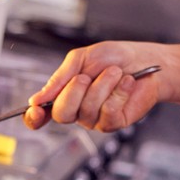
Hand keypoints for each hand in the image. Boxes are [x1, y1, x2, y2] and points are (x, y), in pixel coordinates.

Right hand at [24, 41, 163, 131]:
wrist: (145, 60)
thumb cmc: (113, 57)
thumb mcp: (81, 59)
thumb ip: (59, 78)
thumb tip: (38, 98)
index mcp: (64, 94)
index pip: (41, 115)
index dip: (34, 117)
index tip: (35, 110)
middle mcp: (77, 110)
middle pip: (61, 114)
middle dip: (73, 91)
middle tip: (86, 76)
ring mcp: (95, 118)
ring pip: (87, 110)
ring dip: (102, 85)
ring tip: (115, 72)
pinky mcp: (115, 122)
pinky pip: (108, 113)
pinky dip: (118, 92)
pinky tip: (126, 83)